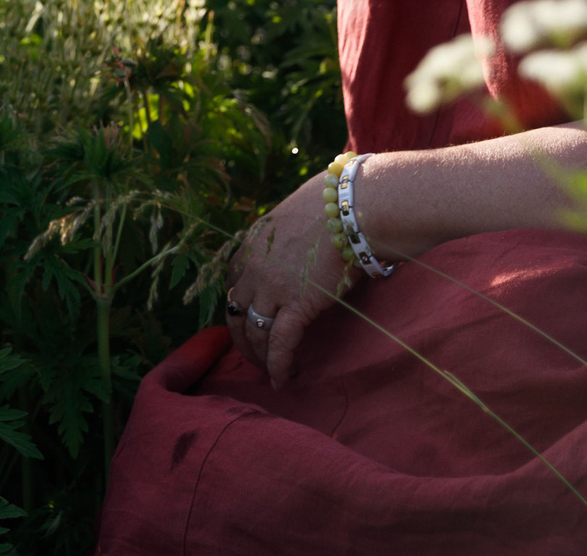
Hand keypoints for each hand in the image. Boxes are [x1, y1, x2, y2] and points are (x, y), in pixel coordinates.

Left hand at [222, 173, 357, 387]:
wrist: (353, 208)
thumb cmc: (334, 207)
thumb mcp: (295, 217)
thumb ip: (286, 238)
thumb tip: (299, 248)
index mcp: (252, 243)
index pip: (233, 281)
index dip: (239, 303)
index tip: (247, 317)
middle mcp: (254, 266)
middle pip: (236, 311)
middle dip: (241, 337)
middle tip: (253, 354)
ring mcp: (272, 287)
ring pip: (253, 331)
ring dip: (259, 356)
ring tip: (268, 371)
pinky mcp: (296, 304)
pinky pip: (280, 344)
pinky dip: (278, 366)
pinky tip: (282, 380)